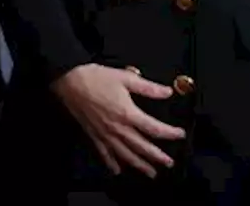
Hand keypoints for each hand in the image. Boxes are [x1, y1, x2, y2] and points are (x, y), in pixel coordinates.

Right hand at [51, 63, 185, 177]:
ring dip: (139, 165)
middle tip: (169, 163)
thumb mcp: (126, 77)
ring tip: (151, 172)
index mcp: (128, 113)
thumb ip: (148, 87)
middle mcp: (118, 128)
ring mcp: (105, 134)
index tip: (179, 135)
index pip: (154, 128)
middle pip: (142, 146)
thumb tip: (167, 92)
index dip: (169, 133)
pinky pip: (105, 154)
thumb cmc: (96, 78)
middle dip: (157, 156)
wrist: (70, 81)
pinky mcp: (94, 136)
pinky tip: (117, 170)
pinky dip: (111, 164)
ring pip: (126, 154)